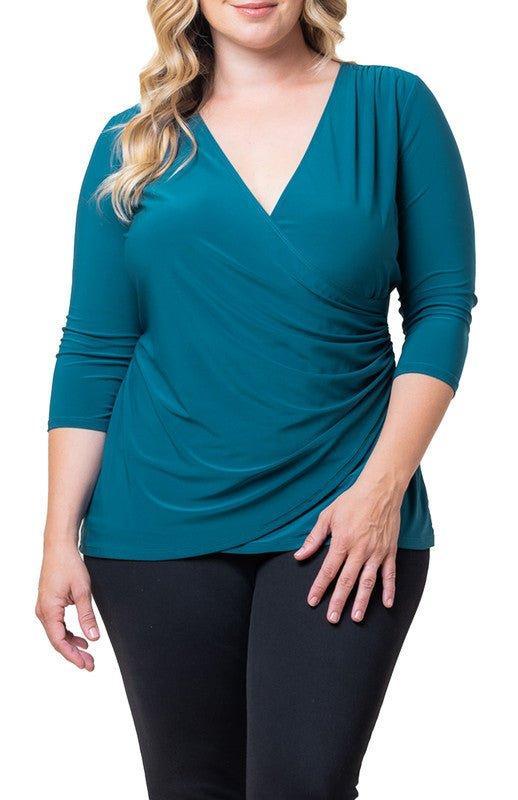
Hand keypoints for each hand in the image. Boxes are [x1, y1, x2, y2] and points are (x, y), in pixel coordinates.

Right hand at [36, 541, 99, 670]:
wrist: (59, 548)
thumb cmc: (69, 565)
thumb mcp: (83, 591)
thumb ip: (88, 616)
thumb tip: (94, 638)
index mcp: (49, 610)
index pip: (59, 641)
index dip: (72, 655)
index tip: (85, 665)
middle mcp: (43, 611)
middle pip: (57, 640)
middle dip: (74, 654)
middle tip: (90, 665)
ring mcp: (44, 608)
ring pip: (57, 634)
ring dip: (72, 645)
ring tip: (88, 655)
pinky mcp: (49, 604)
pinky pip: (57, 625)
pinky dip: (69, 633)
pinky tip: (82, 639)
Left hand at [293, 475, 402, 623]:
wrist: (380, 490)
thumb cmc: (352, 501)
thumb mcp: (328, 515)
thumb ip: (314, 538)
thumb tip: (299, 555)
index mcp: (342, 541)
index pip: (328, 570)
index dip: (319, 587)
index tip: (312, 601)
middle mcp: (360, 550)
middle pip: (347, 581)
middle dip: (338, 601)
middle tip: (332, 618)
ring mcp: (376, 552)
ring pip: (368, 582)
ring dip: (362, 601)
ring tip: (356, 618)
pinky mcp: (390, 551)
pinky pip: (390, 574)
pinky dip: (389, 590)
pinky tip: (387, 604)